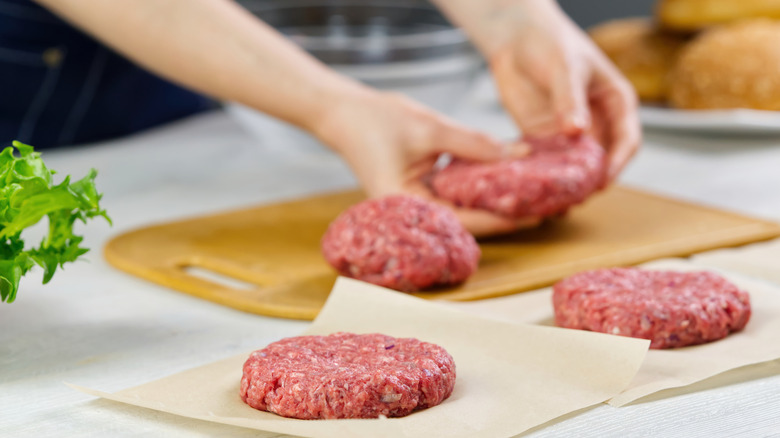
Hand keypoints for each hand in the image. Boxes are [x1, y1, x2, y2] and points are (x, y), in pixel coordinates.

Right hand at [314, 90, 539, 236]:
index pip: (464, 220)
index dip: (503, 218)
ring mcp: (417, 202)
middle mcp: (412, 212)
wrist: (342, 113)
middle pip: (468, 221)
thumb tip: (518, 153)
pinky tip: (506, 179)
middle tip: (546, 207)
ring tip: (533, 195)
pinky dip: (479, 187)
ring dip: (495, 201)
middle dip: (505, 214)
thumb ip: (474, 143)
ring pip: (464, 209)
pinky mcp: (421, 189)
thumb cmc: (375, 120)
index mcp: (406, 206)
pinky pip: (456, 194)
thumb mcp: (430, 127)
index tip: (536, 212)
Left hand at [487, 4, 640, 181]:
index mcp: (616, 103)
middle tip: (577, 197)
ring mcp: (569, 133)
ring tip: (555, 201)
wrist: (516, 38)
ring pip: (575, 167)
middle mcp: (597, 122)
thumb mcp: (565, 68)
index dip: (618, 162)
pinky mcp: (542, 138)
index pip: (627, 140)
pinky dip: (543, 177)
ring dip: (567, 184)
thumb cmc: (551, 43)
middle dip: (591, 181)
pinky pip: (547, 163)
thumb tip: (578, 131)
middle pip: (602, 161)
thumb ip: (570, 100)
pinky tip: (533, 190)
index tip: (604, 179)